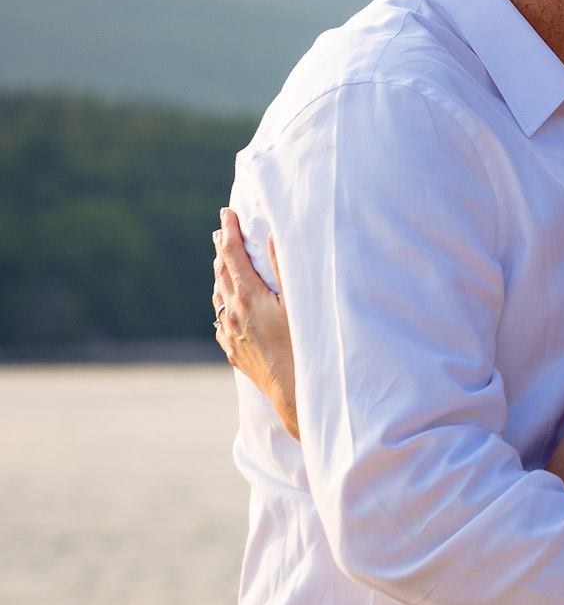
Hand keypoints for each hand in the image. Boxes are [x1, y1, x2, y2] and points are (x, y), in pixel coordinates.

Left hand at [213, 208, 299, 439]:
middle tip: (222, 231)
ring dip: (220, 275)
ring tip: (222, 261)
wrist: (293, 391)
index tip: (227, 212)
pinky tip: (226, 304)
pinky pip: (221, 320)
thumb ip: (283, 267)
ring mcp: (230, 334)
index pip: (233, 255)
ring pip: (218, 296)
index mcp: (247, 297)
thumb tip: (271, 236)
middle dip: (222, 249)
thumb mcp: (298, 302)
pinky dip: (222, 302)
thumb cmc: (303, 344)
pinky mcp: (233, 351)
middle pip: (221, 273)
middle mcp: (232, 314)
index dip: (230, 231)